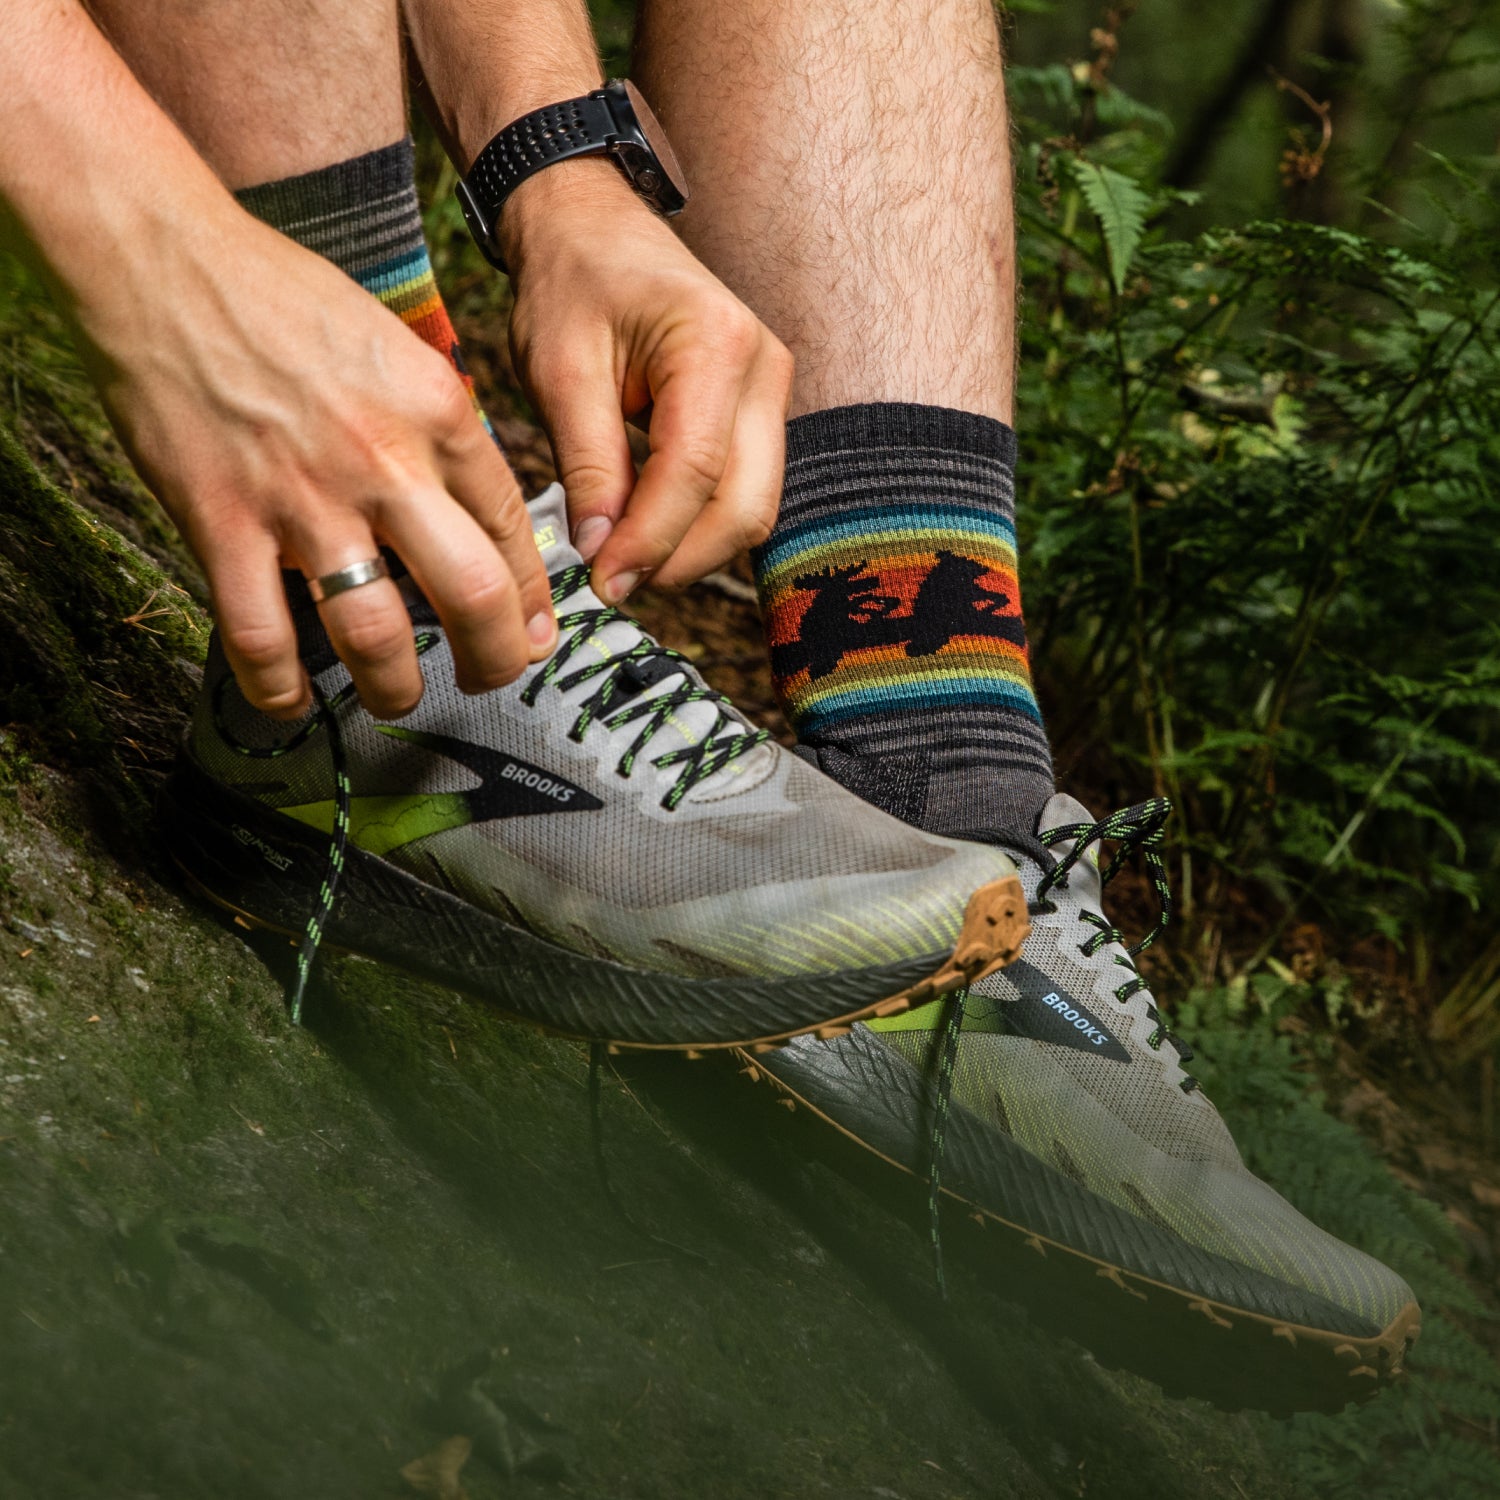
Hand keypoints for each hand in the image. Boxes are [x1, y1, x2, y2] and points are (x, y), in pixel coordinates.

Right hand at [74, 203, 556, 720]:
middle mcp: (384, 462)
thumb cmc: (287, 302)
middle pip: (473, 596)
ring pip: (375, 635)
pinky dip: (278, 688)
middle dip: (495, 660)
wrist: (167, 259)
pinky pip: (260, 637)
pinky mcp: (222, 521)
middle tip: (488, 679)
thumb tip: (477, 516)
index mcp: (440, 412)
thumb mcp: (399, 349)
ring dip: (394, 688)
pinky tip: (290, 701)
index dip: (531, 602)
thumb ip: (442, 433)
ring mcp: (303, 498)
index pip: (512, 532)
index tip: (531, 635)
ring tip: (396, 696)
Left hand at [502, 160, 793, 602]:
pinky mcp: (759, 413)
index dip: (650, 540)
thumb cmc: (569, 283)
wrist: (590, 226)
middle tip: (611, 582)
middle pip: (747, 505)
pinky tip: (644, 530)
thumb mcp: (559, 371)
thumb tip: (601, 553)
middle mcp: (763, 369)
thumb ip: (586, 464)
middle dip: (680, 558)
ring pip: (753, 509)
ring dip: (691, 548)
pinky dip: (698, 524)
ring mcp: (771, 393)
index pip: (696, 471)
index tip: (600, 582)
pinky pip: (743, 491)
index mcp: (717, 343)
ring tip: (621, 559)